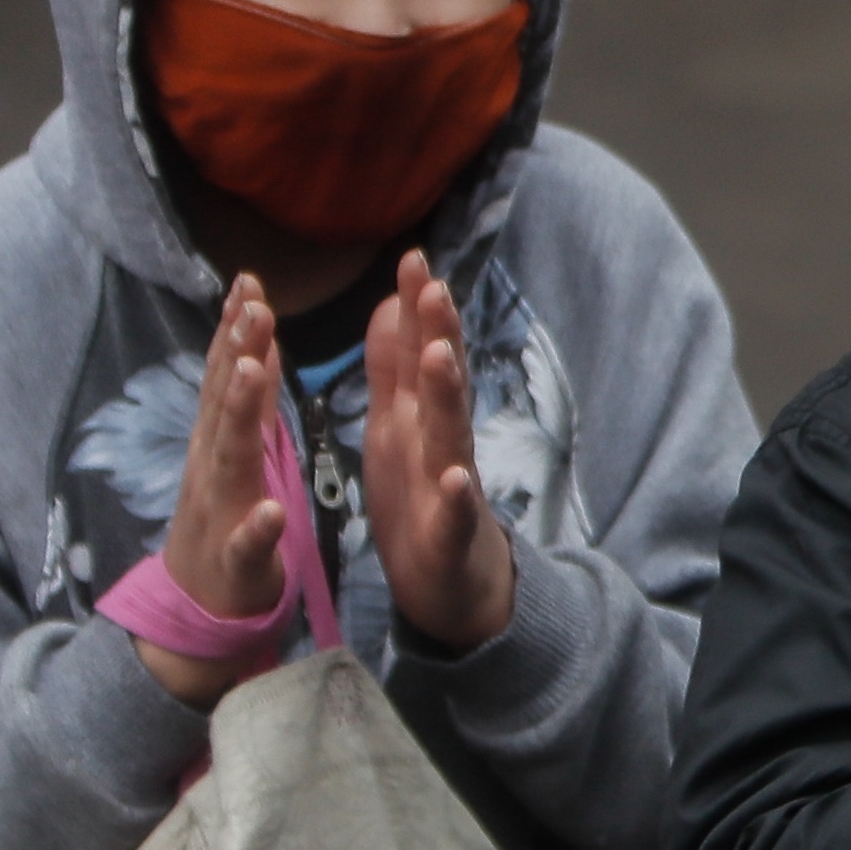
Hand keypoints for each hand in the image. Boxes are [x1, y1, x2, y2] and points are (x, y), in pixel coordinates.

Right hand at [140, 276, 289, 706]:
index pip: (229, 378)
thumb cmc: (225, 524)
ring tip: (256, 372)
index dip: (237, 330)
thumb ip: (244, 402)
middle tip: (254, 304)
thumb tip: (253, 342)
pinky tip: (271, 511)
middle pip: (225, 403)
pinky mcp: (237, 566)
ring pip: (229, 461)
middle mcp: (214, 470)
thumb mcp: (234, 454)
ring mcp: (221, 515)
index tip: (250, 281)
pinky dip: (257, 528)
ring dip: (240, 416)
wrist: (198, 612)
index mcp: (221, 444)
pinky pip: (247, 546)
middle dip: (238, 352)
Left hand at [364, 249, 515, 651]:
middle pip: (440, 384)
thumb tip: (393, 301)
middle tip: (433, 285)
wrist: (455, 592)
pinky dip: (455, 500)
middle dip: (437, 335)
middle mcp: (437, 445)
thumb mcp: (399, 427)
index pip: (420, 354)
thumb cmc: (421, 504)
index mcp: (415, 420)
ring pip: (450, 439)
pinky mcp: (449, 541)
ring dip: (449, 398)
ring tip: (443, 356)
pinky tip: (456, 480)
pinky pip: (453, 519)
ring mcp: (449, 492)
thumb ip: (395, 367)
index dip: (417, 309)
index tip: (412, 257)